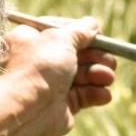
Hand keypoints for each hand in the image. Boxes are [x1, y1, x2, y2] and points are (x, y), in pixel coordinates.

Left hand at [0, 16, 116, 135]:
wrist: (24, 109)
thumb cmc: (38, 67)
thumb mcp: (61, 38)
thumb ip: (80, 31)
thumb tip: (92, 25)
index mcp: (30, 39)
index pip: (60, 30)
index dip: (81, 32)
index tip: (99, 34)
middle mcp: (38, 61)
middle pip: (75, 53)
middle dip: (96, 56)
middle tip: (110, 60)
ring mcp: (50, 84)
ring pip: (83, 75)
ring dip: (99, 74)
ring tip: (107, 77)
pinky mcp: (61, 105)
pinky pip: (83, 96)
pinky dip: (96, 94)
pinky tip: (104, 94)